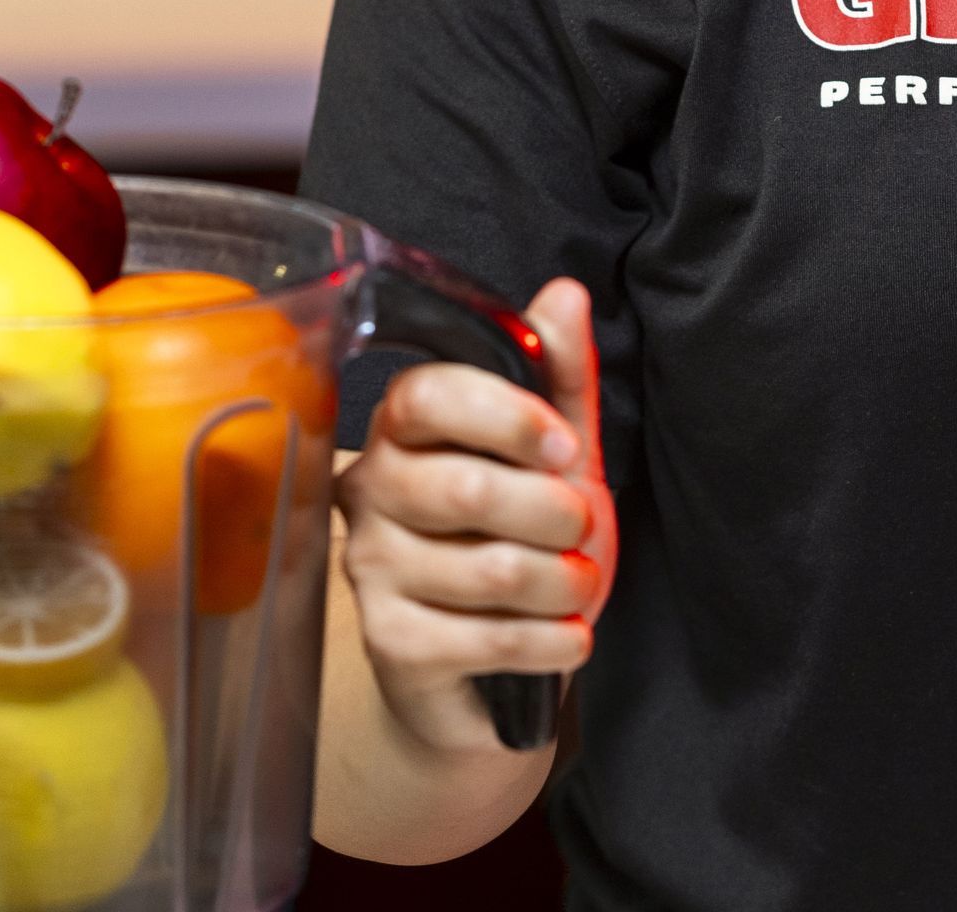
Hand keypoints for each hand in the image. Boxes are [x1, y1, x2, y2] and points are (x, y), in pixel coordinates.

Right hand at [337, 278, 615, 757]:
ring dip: (564, 583)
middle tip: (585, 525)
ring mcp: (372, 570)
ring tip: (578, 583)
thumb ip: (560, 373)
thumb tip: (565, 294)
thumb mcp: (559, 450)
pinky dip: (550, 640)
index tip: (567, 446)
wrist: (499, 661)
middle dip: (555, 512)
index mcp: (407, 426)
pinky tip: (566, 633)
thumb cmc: (526, 534)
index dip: (507, 417)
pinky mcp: (391, 644)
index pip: (428, 395)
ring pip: (489, 570)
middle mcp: (372, 490)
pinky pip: (486, 640)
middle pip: (466, 489)